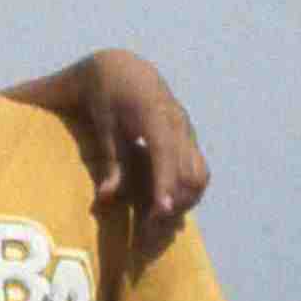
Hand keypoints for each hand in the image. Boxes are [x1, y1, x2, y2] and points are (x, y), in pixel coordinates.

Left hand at [76, 48, 208, 249]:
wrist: (124, 70)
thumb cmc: (105, 96)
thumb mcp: (101, 124)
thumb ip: (108, 160)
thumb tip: (105, 199)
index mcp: (155, 115)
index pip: (165, 154)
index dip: (165, 184)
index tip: (161, 211)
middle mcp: (178, 124)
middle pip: (189, 171)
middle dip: (173, 202)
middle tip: (149, 231)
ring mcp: (187, 131)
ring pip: (199, 174)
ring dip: (183, 202)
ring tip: (158, 224)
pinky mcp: (188, 139)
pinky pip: (197, 170)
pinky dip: (187, 192)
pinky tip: (169, 208)